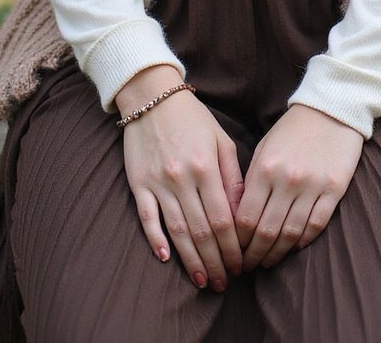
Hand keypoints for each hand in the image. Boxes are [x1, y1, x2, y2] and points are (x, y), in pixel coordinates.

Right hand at [117, 67, 243, 291]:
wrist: (152, 96)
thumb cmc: (193, 118)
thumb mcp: (221, 140)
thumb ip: (232, 176)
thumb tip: (242, 212)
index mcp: (206, 168)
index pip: (223, 219)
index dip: (233, 248)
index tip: (241, 266)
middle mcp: (183, 179)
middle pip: (202, 231)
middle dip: (216, 261)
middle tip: (224, 283)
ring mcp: (159, 183)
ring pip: (177, 230)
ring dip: (191, 259)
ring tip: (203, 280)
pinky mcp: (139, 184)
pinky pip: (148, 217)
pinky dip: (156, 240)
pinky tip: (167, 259)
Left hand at [235, 104, 363, 270]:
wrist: (330, 109)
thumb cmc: (291, 129)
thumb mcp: (264, 147)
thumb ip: (251, 180)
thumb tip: (238, 216)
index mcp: (265, 168)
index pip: (245, 217)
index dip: (237, 241)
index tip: (232, 251)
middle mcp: (287, 180)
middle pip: (266, 231)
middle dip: (253, 254)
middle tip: (246, 266)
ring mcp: (312, 186)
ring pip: (290, 234)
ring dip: (276, 253)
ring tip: (266, 262)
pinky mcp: (334, 190)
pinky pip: (316, 225)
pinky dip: (302, 241)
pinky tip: (293, 247)